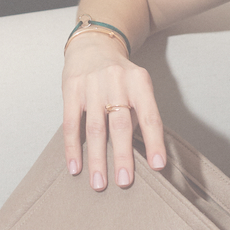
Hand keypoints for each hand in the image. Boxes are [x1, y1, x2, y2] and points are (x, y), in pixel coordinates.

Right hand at [62, 37, 166, 190]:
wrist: (94, 46)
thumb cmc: (121, 75)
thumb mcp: (138, 86)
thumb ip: (140, 113)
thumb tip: (145, 152)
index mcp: (140, 82)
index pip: (150, 116)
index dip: (154, 142)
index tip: (158, 166)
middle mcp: (117, 82)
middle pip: (120, 125)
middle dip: (123, 156)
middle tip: (124, 181)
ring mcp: (92, 85)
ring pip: (95, 128)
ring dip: (97, 159)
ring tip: (99, 183)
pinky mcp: (71, 90)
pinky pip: (71, 124)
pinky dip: (73, 147)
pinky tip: (75, 166)